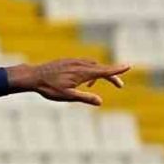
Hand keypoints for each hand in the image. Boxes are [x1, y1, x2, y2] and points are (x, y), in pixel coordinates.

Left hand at [10, 59, 129, 105]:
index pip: (104, 71)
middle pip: (101, 69)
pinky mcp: (68, 61)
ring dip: (98, 74)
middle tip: (120, 86)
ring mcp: (74, 61)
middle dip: (112, 76)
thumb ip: (85, 98)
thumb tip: (100, 102)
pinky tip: (81, 81)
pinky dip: (89, 71)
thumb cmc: (49, 88)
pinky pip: (84, 64)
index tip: (129, 66)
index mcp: (83, 73)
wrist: (34, 76)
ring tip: (92, 87)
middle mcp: (81, 64)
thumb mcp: (67, 96)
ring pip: (93, 66)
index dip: (117, 69)